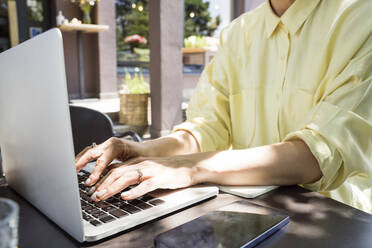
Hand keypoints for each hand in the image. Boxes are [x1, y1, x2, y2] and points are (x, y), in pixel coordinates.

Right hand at [75, 137, 142, 185]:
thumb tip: (112, 184)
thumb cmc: (143, 158)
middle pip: (91, 152)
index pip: (102, 160)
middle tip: (73, 174)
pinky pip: (91, 152)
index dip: (95, 172)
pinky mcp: (105, 148)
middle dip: (81, 163)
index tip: (90, 182)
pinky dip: (84, 159)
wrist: (148, 151)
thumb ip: (122, 172)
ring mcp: (106, 144)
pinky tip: (78, 167)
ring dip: (79, 161)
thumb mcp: (134, 165)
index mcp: (117, 146)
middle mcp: (110, 143)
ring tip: (71, 171)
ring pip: (89, 151)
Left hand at [89, 154, 203, 201]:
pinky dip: (134, 192)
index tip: (91, 190)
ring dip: (112, 188)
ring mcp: (151, 170)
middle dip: (102, 185)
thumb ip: (135, 174)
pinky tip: (126, 197)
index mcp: (138, 161)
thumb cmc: (169, 170)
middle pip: (117, 173)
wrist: (190, 165)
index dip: (101, 179)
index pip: (115, 169)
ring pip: (127, 178)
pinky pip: (145, 185)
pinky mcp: (160, 178)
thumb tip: (119, 184)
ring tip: (102, 196)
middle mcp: (142, 164)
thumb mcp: (149, 169)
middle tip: (93, 196)